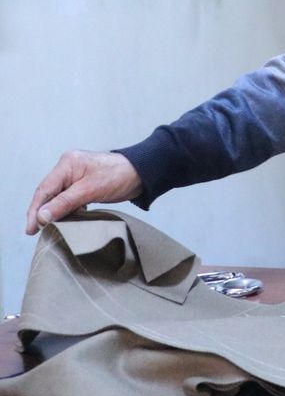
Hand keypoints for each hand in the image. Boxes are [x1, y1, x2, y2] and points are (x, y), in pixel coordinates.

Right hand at [26, 150, 142, 234]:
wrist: (143, 173)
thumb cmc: (119, 175)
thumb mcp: (90, 190)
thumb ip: (65, 202)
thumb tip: (42, 216)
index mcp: (67, 164)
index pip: (44, 190)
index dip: (35, 210)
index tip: (31, 228)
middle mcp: (68, 168)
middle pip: (48, 193)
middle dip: (41, 212)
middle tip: (34, 231)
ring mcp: (76, 176)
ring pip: (58, 197)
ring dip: (53, 212)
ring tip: (46, 229)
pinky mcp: (84, 185)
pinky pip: (69, 199)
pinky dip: (65, 210)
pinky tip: (62, 221)